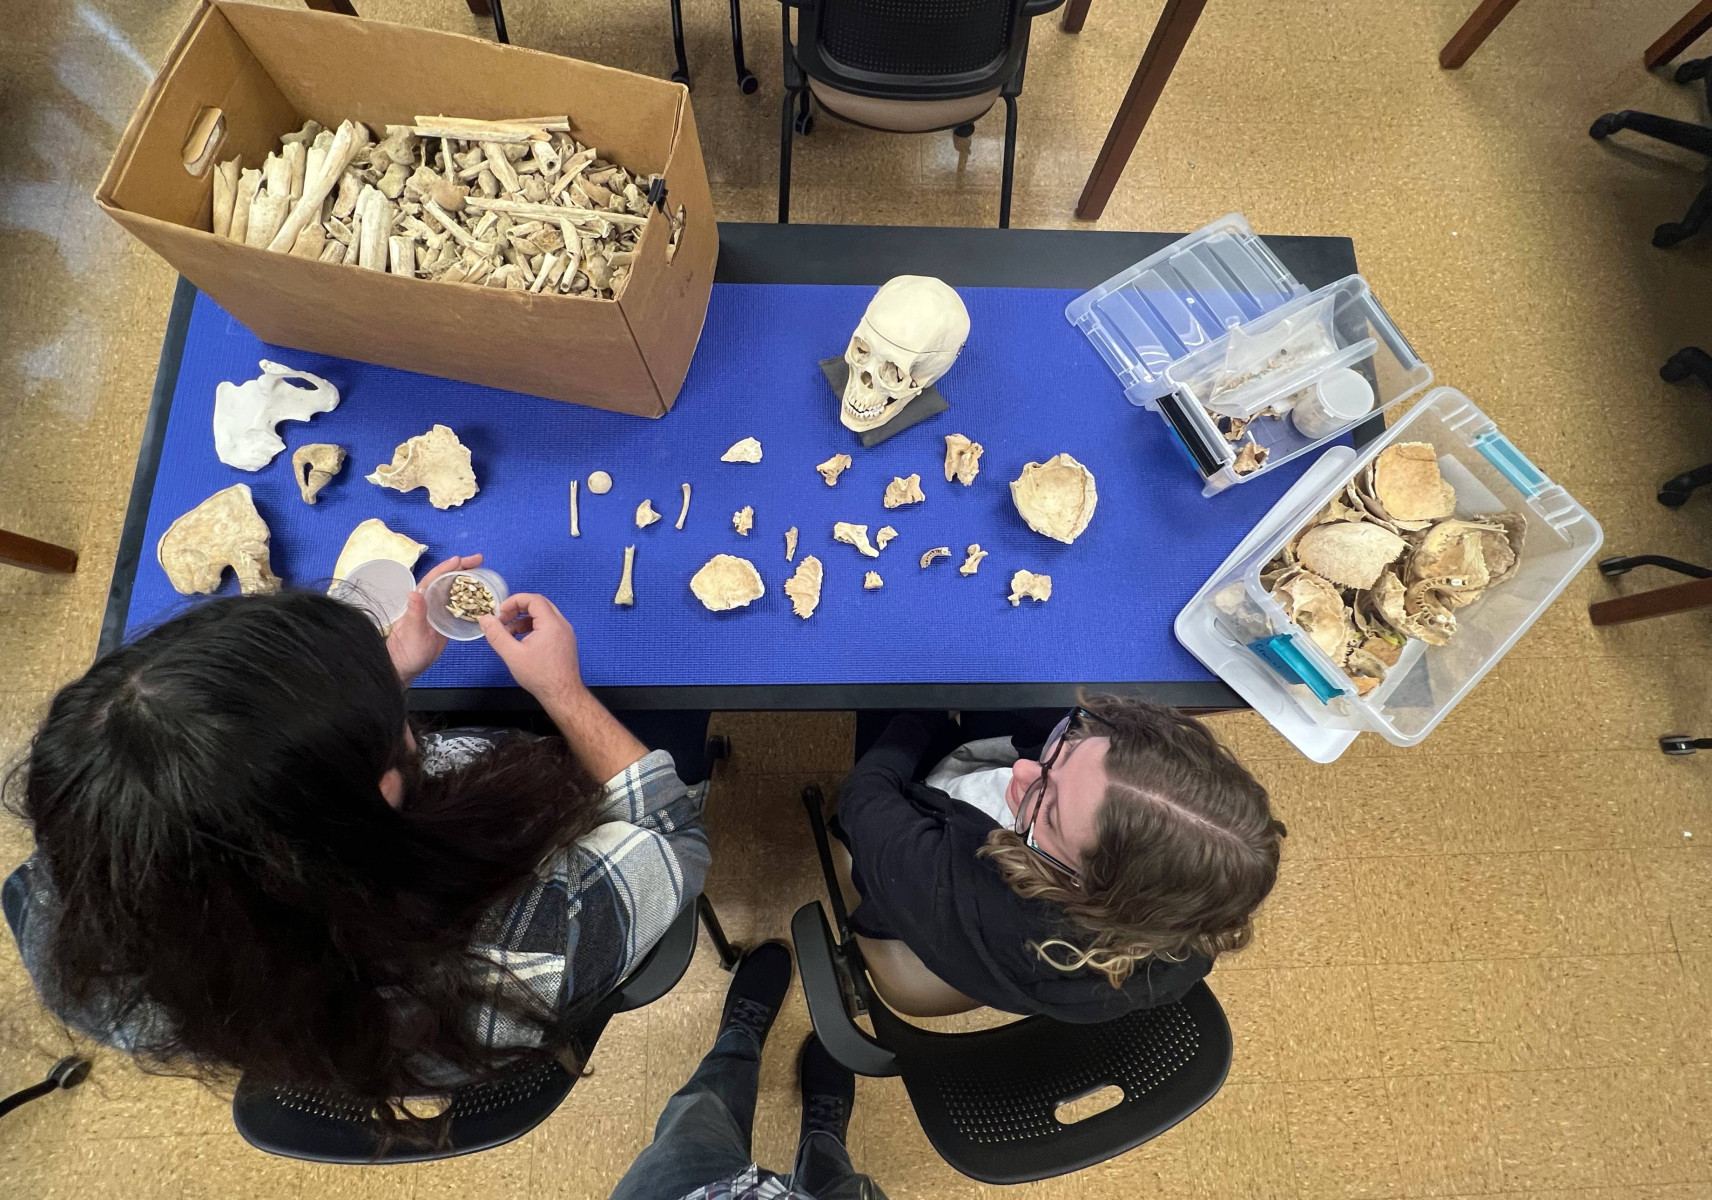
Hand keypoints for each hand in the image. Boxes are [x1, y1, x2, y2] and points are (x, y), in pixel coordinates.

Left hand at [386, 553, 482, 684]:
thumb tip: (415, 592)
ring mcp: (439, 610)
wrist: (406, 666)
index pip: (434, 577)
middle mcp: (430, 601)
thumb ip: (415, 613)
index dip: (447, 567)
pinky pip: (460, 603)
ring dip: (467, 578)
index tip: (460, 559)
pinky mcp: (447, 620)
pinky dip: (470, 596)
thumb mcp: (412, 632)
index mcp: (421, 600)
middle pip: (447, 579)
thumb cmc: (406, 650)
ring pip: (454, 589)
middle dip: (462, 567)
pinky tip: (481, 594)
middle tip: (479, 560)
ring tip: (483, 572)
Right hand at [479, 592, 583, 703]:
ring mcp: (565, 634)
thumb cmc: (540, 676)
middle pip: (539, 605)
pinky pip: (548, 627)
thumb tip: (485, 619)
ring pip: (543, 616)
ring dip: (524, 620)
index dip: (514, 601)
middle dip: (518, 609)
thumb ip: (497, 634)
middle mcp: (562, 625)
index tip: (500, 612)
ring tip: (508, 633)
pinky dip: (533, 629)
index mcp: (551, 623)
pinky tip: (521, 641)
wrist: (562, 694)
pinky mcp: (564, 642)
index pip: (533, 599)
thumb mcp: (512, 654)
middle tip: (503, 619)